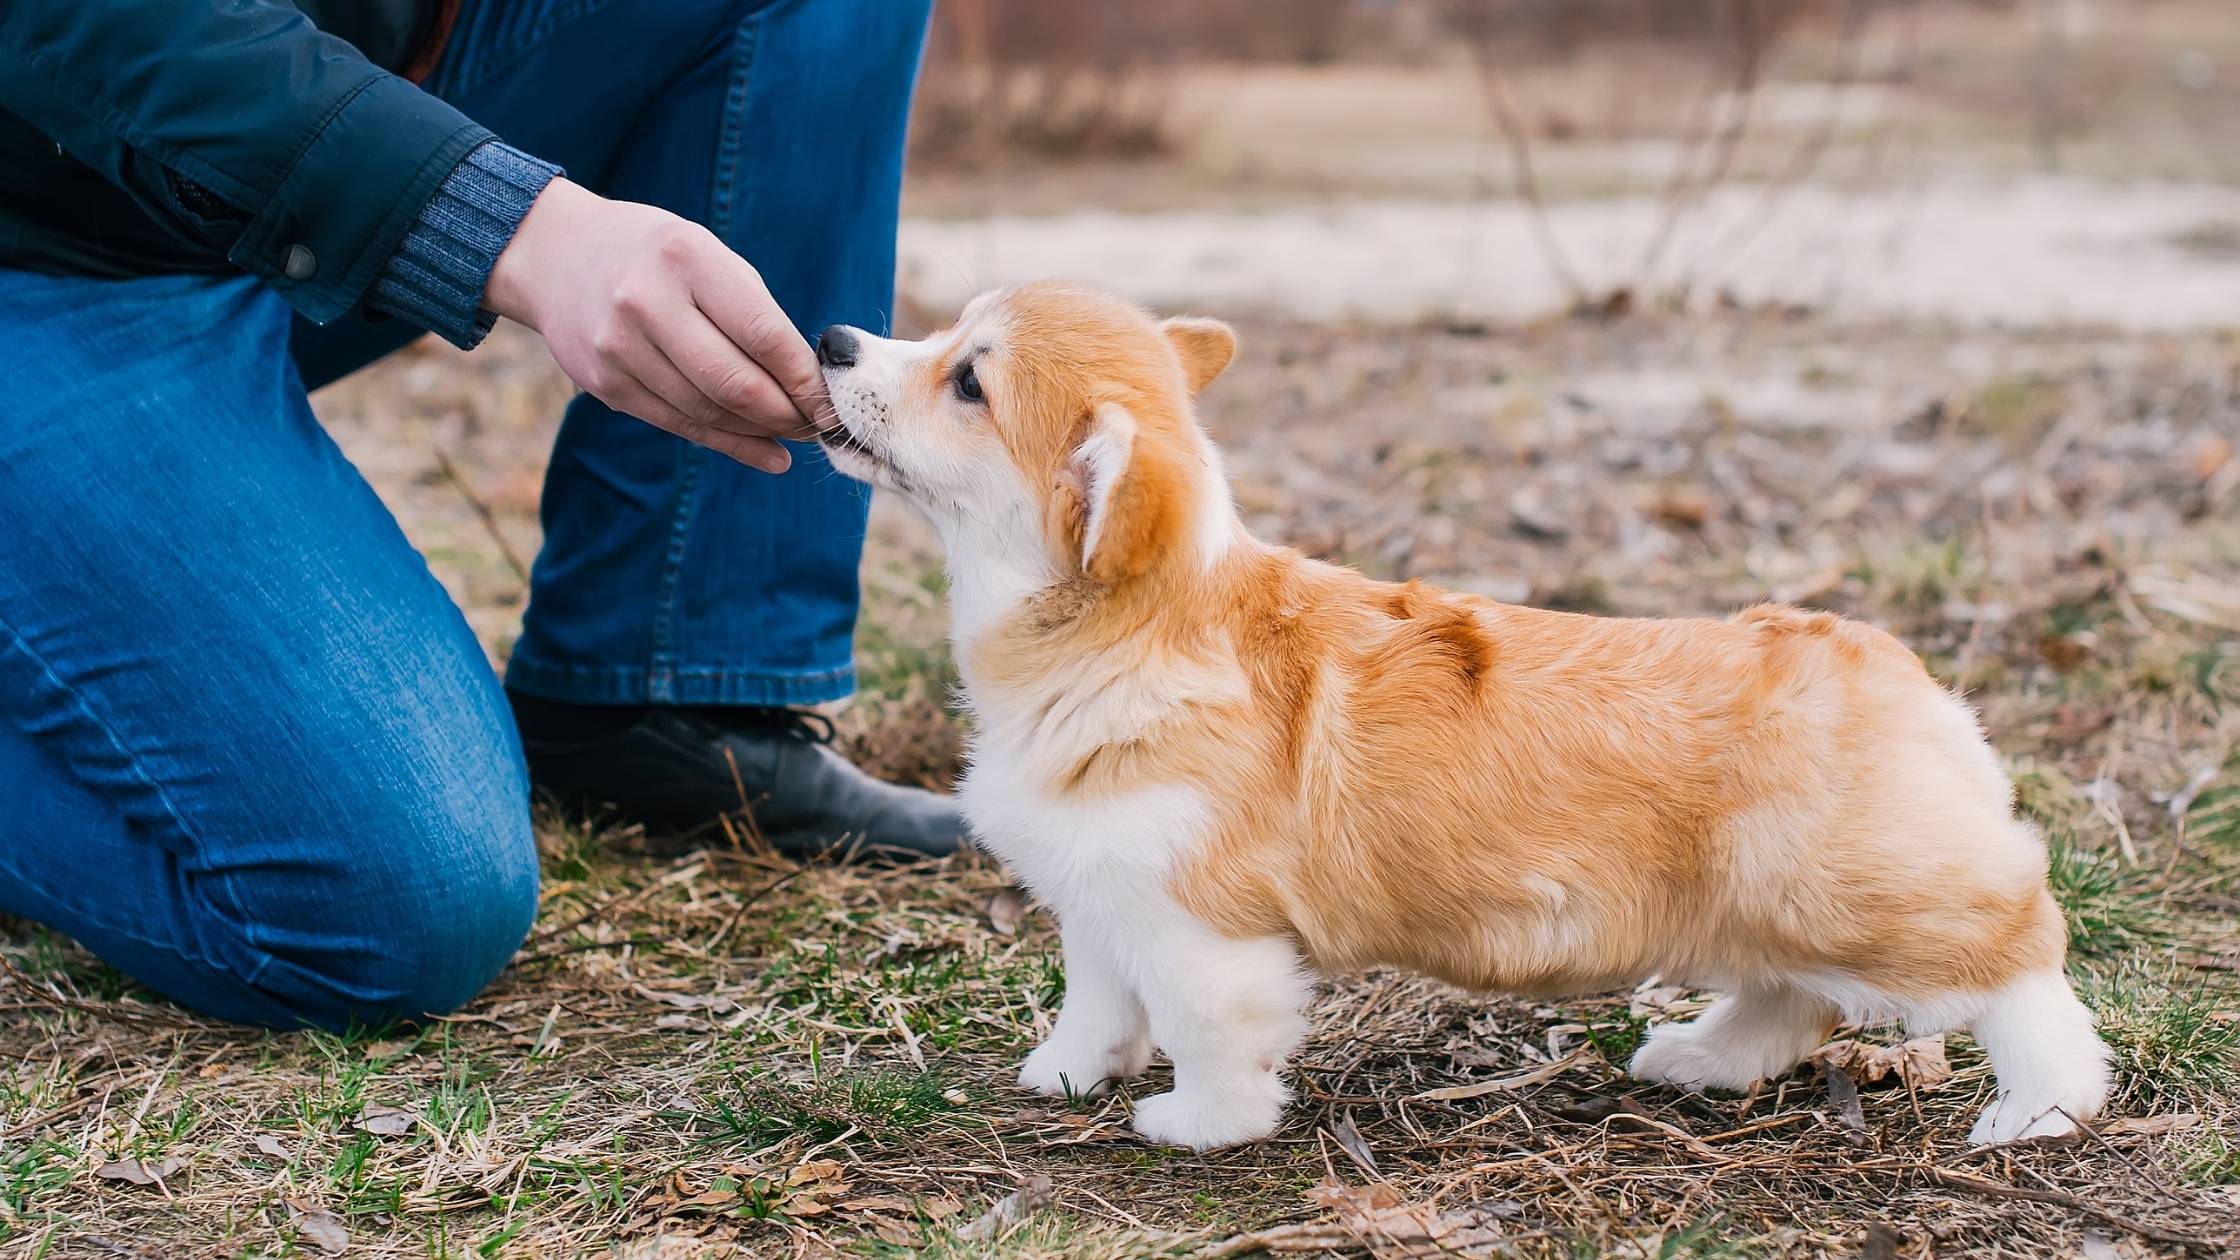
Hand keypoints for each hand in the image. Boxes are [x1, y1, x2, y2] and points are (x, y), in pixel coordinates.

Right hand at [484, 178, 821, 473]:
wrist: (556, 255)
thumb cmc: (654, 254)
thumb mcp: (706, 254)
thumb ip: (755, 311)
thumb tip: (809, 381)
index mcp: (685, 259)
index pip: (763, 334)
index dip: (805, 378)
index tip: (835, 400)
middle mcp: (646, 303)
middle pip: (736, 384)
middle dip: (789, 414)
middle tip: (821, 426)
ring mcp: (618, 348)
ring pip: (709, 412)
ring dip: (762, 432)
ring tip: (797, 434)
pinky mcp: (604, 385)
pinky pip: (680, 425)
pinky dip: (730, 443)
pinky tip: (766, 452)